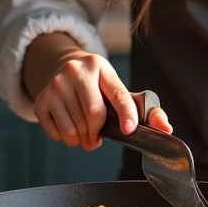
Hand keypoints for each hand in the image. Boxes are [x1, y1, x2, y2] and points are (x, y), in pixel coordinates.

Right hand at [32, 51, 171, 150]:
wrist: (65, 69)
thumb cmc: (98, 86)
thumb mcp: (120, 90)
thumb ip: (145, 110)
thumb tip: (166, 129)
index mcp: (100, 67)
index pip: (117, 94)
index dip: (126, 113)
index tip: (129, 130)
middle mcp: (75, 71)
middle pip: (93, 115)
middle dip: (98, 133)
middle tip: (97, 138)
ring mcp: (55, 85)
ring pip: (74, 128)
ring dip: (82, 139)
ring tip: (84, 132)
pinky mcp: (41, 101)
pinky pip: (56, 133)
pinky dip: (66, 139)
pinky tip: (69, 126)